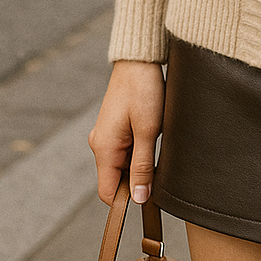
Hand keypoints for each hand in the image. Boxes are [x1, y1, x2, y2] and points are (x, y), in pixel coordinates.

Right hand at [89, 60, 164, 204]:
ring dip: (140, 163)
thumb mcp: (148, 130)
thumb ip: (142, 166)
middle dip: (137, 180)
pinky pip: (125, 150)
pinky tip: (153, 139)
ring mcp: (106, 135)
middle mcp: (100, 144)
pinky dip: (138, 151)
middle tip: (160, 170)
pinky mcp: (115, 127)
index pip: (108, 193)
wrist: (139, 59)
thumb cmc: (143, 89)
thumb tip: (138, 198)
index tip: (149, 201)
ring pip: (122, 165)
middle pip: (116, 179)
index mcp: (103, 148)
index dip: (127, 201)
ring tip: (157, 147)